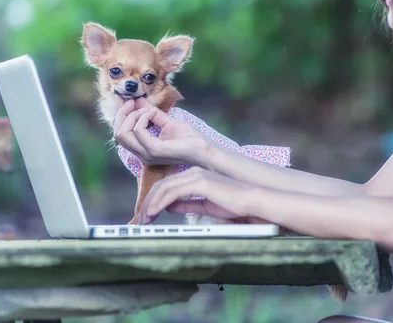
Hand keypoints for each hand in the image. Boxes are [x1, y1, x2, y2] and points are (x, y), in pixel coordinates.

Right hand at [113, 98, 210, 165]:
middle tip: (134, 102)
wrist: (204, 150)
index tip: (122, 97)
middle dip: (123, 114)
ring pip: (122, 133)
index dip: (118, 114)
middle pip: (118, 133)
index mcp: (143, 148)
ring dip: (133, 116)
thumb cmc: (189, 138)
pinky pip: (138, 131)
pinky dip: (143, 118)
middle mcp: (142, 153)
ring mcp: (147, 154)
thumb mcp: (167, 121)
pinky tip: (153, 113)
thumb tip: (138, 100)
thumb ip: (151, 112)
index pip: (120, 133)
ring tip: (148, 110)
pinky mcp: (154, 150)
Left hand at [137, 167, 256, 223]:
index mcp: (194, 175)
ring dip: (151, 204)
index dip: (154, 200)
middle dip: (148, 202)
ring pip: (164, 187)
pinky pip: (173, 191)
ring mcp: (196, 175)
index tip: (146, 215)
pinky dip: (161, 203)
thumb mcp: (205, 205)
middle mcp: (193, 173)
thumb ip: (187, 204)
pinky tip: (154, 212)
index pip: (167, 185)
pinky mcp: (200, 182)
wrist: (252, 201)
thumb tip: (170, 207)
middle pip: (162, 185)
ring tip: (145, 219)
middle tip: (141, 220)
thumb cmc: (234, 204)